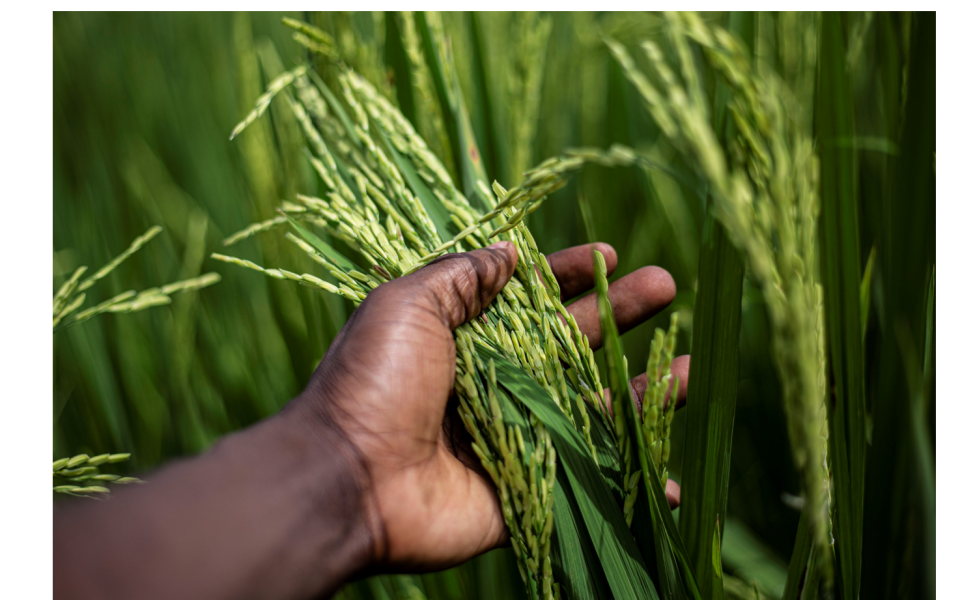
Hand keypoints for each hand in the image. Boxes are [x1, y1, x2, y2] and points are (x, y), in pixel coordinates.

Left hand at [289, 240, 689, 573]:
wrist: (348, 478)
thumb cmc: (374, 381)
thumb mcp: (407, 304)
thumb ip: (461, 277)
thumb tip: (509, 252)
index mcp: (465, 337)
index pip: (529, 299)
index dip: (570, 275)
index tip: (610, 255)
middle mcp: (494, 382)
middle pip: (571, 345)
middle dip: (620, 315)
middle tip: (666, 286)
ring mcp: (513, 436)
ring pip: (590, 409)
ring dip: (641, 392)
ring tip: (692, 370)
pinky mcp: (525, 488)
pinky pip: (587, 479)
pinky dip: (628, 481)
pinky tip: (671, 478)